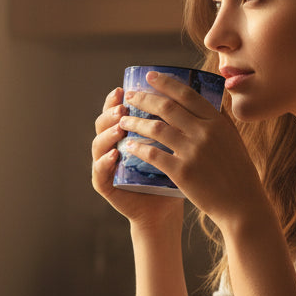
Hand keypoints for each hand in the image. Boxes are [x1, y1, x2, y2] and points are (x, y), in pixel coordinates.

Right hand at [91, 86, 183, 227]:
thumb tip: (197, 89)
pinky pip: (99, 171)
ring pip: (98, 143)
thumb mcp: (178, 144)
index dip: (117, 97)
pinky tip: (115, 154)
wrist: (167, 208)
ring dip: (108, 133)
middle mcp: (112, 144)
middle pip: (103, 121)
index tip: (126, 87)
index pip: (117, 108)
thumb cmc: (175, 173)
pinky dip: (105, 161)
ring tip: (120, 127)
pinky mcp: (104, 184)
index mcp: (127, 131)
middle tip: (124, 106)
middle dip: (111, 111)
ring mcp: (105, 164)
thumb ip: (178, 121)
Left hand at [117, 70, 265, 228]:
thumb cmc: (239, 172)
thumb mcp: (234, 139)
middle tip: (129, 96)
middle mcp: (205, 133)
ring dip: (135, 122)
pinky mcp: (182, 172)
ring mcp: (193, 152)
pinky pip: (153, 154)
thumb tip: (212, 99)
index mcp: (217, 122)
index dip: (166, 83)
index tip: (149, 76)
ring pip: (156, 129)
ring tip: (123, 120)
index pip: (187, 94)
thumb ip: (221, 119)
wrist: (242, 204)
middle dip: (144, 99)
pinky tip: (128, 145)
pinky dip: (138, 147)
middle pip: (167, 108)